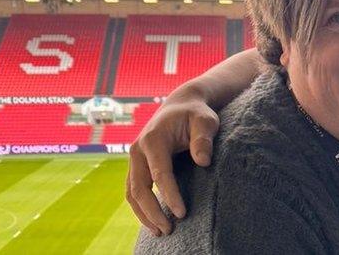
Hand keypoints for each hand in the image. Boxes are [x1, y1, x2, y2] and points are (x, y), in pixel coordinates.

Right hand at [125, 92, 219, 234]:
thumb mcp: (206, 120)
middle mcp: (138, 150)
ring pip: (132, 192)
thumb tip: (203, 161)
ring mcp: (134, 159)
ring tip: (161, 232)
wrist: (181, 105)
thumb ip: (204, 138)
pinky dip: (141, 207)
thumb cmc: (196, 114)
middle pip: (139, 188)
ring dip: (144, 214)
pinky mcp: (137, 165)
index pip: (160, 173)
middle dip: (152, 212)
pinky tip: (153, 221)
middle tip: (169, 230)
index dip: (170, 195)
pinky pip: (133, 190)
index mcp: (153, 139)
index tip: (182, 213)